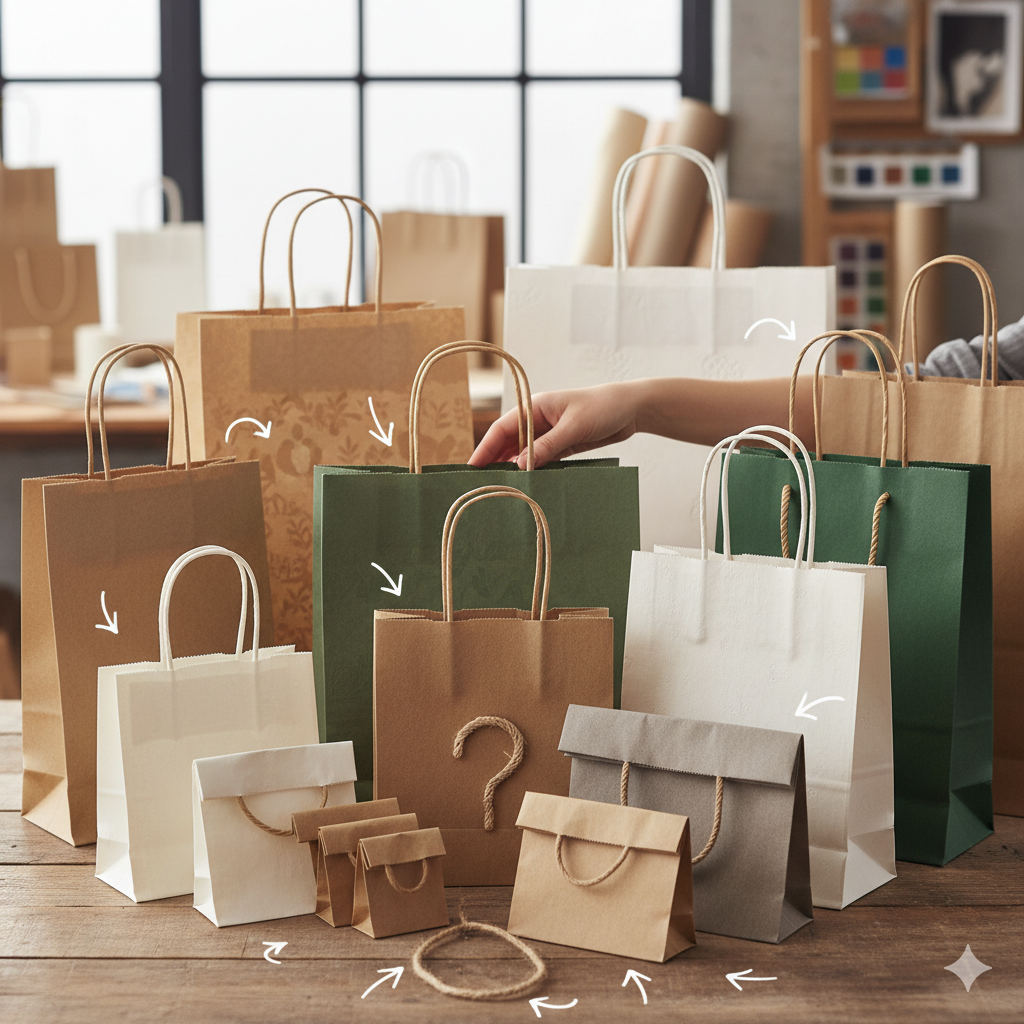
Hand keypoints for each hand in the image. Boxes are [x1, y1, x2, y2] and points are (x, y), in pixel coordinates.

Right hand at [469, 382, 641, 469]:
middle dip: (495, 462)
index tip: (472, 467)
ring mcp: (549, 434)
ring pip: (524, 455)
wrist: (632, 409)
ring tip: (501, 489)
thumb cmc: (603, 407)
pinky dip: (533, 472)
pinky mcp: (562, 446)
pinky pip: (541, 461)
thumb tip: (519, 464)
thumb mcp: (573, 427)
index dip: (485, 448)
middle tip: (481, 484)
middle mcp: (538, 421)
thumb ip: (547, 445)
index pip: (502, 429)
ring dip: (514, 470)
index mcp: (535, 407)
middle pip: (509, 443)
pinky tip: (527, 485)